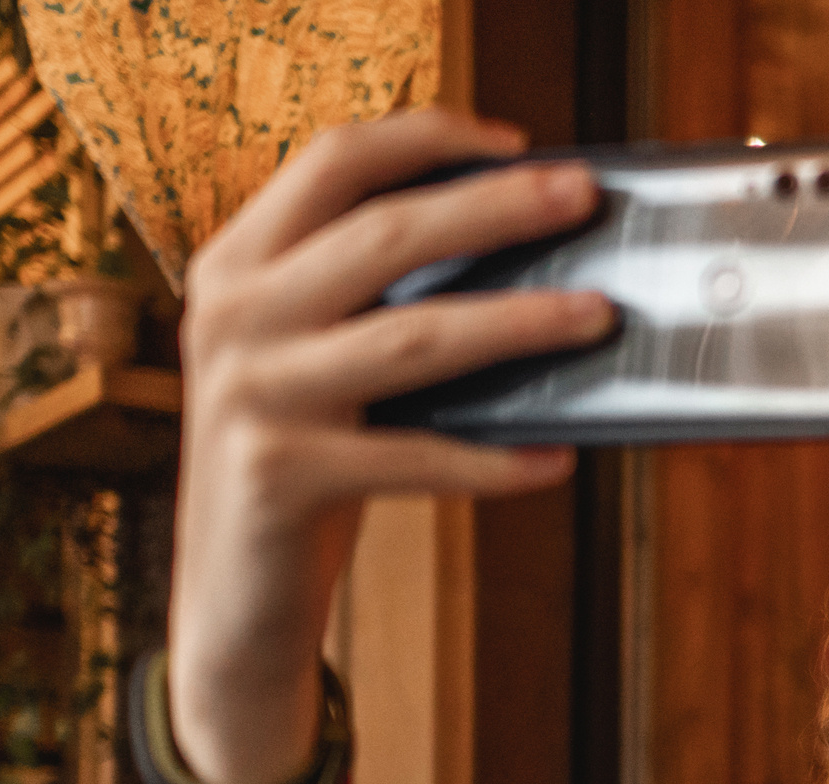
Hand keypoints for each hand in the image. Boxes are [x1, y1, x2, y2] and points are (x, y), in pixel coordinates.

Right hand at [171, 108, 615, 783]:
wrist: (234, 598)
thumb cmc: (307, 464)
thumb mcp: (323, 366)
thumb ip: (382, 306)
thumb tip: (531, 262)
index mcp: (237, 264)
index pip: (334, 162)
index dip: (427, 139)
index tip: (519, 144)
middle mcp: (231, 313)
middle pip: (385, 232)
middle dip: (496, 208)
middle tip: (582, 198)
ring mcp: (249, 392)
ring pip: (412, 337)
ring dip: (519, 322)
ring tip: (597, 316)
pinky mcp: (279, 474)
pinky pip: (419, 457)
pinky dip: (495, 460)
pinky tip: (556, 458)